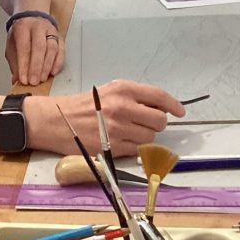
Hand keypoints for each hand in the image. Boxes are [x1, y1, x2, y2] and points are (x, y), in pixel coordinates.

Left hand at [5, 17, 64, 85]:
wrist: (33, 18)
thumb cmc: (21, 34)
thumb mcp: (12, 45)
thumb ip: (14, 62)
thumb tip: (16, 80)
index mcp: (23, 27)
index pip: (24, 47)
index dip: (24, 64)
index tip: (23, 79)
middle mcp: (38, 27)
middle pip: (39, 47)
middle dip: (37, 66)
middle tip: (34, 81)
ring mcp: (50, 31)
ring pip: (52, 48)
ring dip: (47, 66)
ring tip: (42, 79)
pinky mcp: (59, 36)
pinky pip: (61, 50)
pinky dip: (58, 62)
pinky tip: (53, 72)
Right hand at [28, 79, 185, 155]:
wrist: (59, 120)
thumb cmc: (85, 105)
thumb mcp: (110, 91)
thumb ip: (134, 96)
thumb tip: (160, 106)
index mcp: (124, 89)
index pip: (158, 96)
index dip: (173, 105)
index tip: (180, 111)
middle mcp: (123, 107)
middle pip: (159, 120)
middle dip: (156, 123)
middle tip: (145, 122)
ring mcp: (119, 128)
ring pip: (150, 137)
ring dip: (145, 136)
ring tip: (129, 131)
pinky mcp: (114, 147)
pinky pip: (137, 150)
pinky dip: (135, 147)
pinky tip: (122, 140)